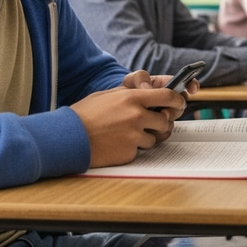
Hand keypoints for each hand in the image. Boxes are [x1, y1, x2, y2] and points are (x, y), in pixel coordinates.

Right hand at [71, 78, 187, 167]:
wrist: (68, 137)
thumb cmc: (85, 115)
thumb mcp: (107, 95)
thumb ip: (130, 95)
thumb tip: (149, 94)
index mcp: (132, 97)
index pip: (167, 95)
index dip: (176, 100)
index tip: (178, 103)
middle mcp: (137, 115)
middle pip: (166, 120)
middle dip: (161, 123)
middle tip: (153, 124)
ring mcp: (134, 135)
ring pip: (155, 138)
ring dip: (146, 138)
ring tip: (126, 134)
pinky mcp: (129, 152)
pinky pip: (140, 151)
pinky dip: (133, 149)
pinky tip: (118, 144)